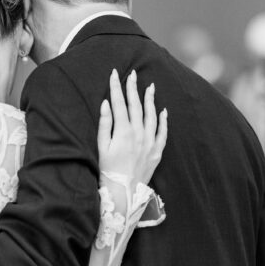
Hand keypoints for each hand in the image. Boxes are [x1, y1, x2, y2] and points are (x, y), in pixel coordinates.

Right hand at [98, 69, 168, 185]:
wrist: (123, 192)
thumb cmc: (107, 170)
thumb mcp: (101, 146)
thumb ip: (104, 123)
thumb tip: (106, 103)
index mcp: (123, 131)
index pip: (119, 103)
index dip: (116, 87)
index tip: (114, 73)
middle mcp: (139, 134)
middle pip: (136, 105)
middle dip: (133, 88)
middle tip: (132, 74)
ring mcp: (150, 142)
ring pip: (152, 115)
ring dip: (150, 100)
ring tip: (149, 87)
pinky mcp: (157, 152)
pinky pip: (163, 132)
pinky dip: (163, 120)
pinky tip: (163, 111)